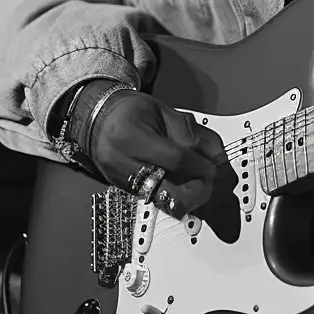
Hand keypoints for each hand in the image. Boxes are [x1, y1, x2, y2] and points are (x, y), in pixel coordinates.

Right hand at [86, 93, 232, 216]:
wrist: (99, 120)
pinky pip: (154, 199)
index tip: (211, 168)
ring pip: (162, 202)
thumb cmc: (130, 112)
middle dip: (195, 192)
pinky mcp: (124, 190)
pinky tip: (177, 182)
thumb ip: (191, 133)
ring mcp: (121, 180)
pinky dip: (171, 193)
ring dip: (184, 196)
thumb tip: (215, 155)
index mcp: (131, 135)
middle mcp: (121, 162)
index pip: (175, 160)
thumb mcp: (164, 111)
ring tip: (193, 183)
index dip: (199, 167)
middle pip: (167, 193)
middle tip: (205, 182)